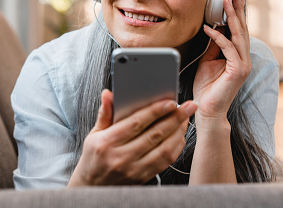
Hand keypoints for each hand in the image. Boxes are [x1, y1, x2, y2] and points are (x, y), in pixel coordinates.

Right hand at [68, 90, 196, 185]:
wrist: (93, 188)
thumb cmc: (94, 157)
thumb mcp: (94, 134)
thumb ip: (105, 114)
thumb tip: (108, 94)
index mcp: (107, 142)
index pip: (136, 123)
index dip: (155, 111)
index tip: (171, 102)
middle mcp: (121, 157)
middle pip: (154, 134)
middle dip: (175, 118)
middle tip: (189, 106)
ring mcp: (134, 169)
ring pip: (163, 149)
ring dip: (178, 132)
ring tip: (186, 119)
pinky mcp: (143, 177)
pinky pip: (165, 161)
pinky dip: (176, 147)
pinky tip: (179, 135)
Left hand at [193, 0, 250, 125]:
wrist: (207, 110)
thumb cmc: (207, 88)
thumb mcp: (208, 61)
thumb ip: (213, 46)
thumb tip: (214, 28)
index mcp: (239, 57)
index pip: (239, 31)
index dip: (236, 14)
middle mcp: (244, 59)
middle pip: (242, 30)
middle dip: (238, 10)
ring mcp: (243, 65)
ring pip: (238, 36)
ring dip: (231, 18)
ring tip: (225, 2)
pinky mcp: (238, 71)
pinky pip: (228, 48)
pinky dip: (218, 37)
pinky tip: (210, 28)